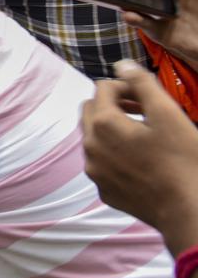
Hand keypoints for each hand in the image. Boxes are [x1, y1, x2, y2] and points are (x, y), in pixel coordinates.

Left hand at [82, 60, 197, 253]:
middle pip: (91, 111)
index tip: (147, 96)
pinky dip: (115, 154)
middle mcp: (89, 147)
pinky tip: (142, 160)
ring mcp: (94, 172)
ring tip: (143, 134)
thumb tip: (121, 65)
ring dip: (112, 128)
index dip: (125, 86)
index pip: (102, 88)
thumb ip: (142, 84)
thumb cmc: (184, 161)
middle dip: (113, 104)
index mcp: (103, 124)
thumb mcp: (168, 114)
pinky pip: (102, 163)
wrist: (190, 212)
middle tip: (143, 110)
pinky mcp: (104, 191)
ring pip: (93, 138)